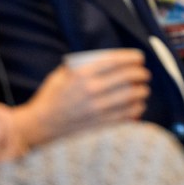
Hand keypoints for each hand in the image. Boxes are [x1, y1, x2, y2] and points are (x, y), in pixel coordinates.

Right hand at [13, 49, 150, 146]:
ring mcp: (97, 110)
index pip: (115, 61)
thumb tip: (104, 62)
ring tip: (143, 90)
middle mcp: (91, 91)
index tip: (139, 58)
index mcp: (82, 74)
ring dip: (142, 92)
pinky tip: (137, 106)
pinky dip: (136, 110)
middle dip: (141, 74)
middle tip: (144, 74)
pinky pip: (126, 116)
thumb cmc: (50, 98)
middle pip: (127, 78)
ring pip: (131, 98)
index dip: (132, 58)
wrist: (39, 126)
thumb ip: (81, 67)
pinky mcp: (100, 126)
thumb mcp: (61, 74)